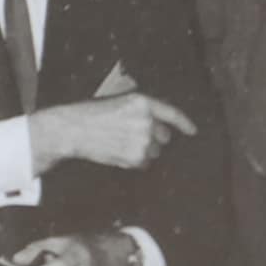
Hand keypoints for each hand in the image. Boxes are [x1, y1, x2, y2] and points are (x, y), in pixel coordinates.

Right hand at [29, 92, 195, 172]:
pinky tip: (118, 152)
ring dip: (142, 150)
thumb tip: (160, 126)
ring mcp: (143, 140)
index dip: (185, 123)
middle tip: (131, 136)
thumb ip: (141, 110)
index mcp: (142, 102)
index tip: (192, 131)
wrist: (73, 129)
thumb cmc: (90, 114)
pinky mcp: (136, 156)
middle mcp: (146, 120)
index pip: (172, 113)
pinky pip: (145, 163)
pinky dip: (134, 161)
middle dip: (153, 138)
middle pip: (164, 136)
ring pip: (154, 151)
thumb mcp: (118, 103)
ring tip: (120, 144)